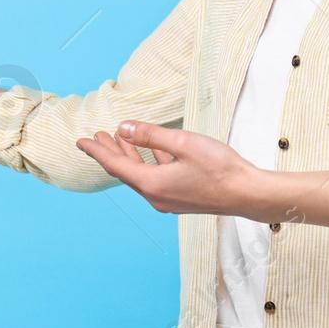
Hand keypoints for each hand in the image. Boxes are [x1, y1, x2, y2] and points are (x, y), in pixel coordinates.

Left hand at [76, 120, 259, 217]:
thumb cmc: (220, 168)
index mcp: (152, 184)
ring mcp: (169, 199)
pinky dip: (149, 162)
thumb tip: (123, 128)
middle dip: (110, 152)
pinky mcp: (181, 197)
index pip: (115, 166)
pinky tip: (153, 150)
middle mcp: (156, 196)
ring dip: (129, 156)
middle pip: (125, 172)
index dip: (97, 151)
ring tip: (119, 138)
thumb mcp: (184, 144)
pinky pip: (156, 178)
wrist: (248, 194)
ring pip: (141, 175)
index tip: (80, 141)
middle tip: (96, 136)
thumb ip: (151, 135)